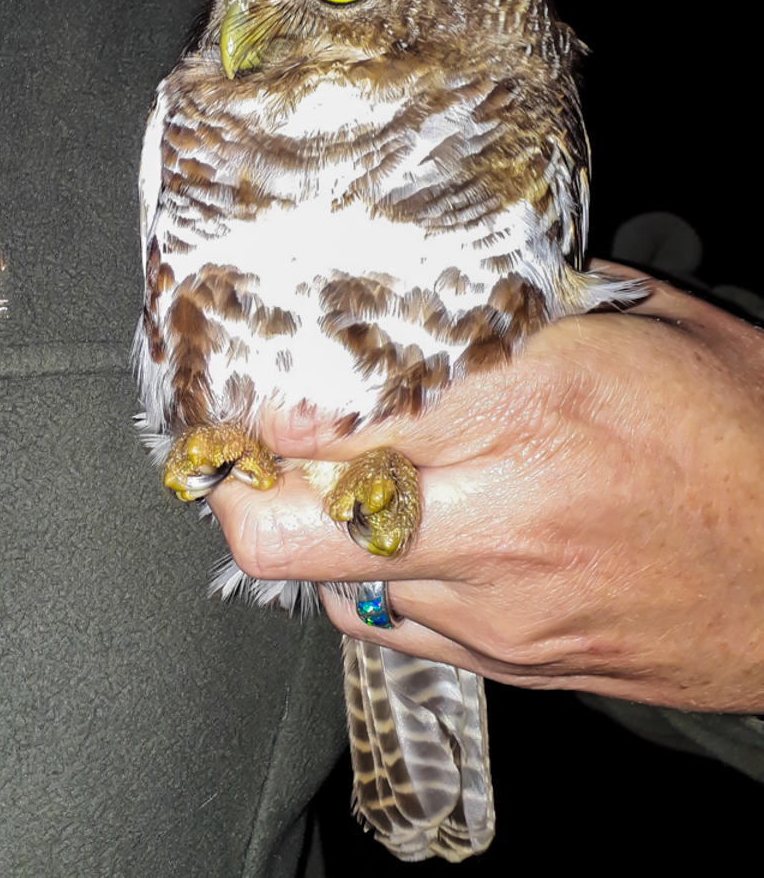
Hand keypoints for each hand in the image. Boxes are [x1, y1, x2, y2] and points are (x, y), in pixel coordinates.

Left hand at [208, 265, 763, 711]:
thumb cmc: (752, 439)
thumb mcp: (649, 326)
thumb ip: (521, 306)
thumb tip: (417, 294)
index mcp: (535, 400)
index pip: (331, 400)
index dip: (270, 388)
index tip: (255, 371)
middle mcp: (500, 509)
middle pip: (285, 517)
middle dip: (241, 477)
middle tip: (250, 439)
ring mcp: (496, 602)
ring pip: (316, 574)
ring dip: (302, 519)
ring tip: (333, 477)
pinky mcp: (506, 659)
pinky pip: (376, 620)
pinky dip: (357, 573)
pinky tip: (397, 534)